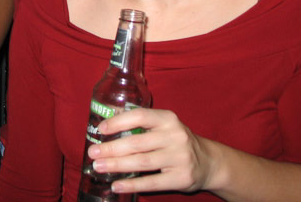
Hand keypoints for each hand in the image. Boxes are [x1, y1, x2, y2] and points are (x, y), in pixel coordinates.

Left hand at [87, 108, 213, 194]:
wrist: (208, 162)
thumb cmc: (176, 141)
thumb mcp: (165, 126)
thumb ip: (143, 125)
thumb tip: (107, 125)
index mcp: (168, 119)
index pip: (140, 116)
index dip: (118, 122)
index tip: (100, 129)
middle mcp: (175, 136)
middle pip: (137, 143)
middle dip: (112, 149)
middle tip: (93, 153)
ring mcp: (179, 158)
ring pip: (142, 162)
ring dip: (117, 166)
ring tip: (99, 167)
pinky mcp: (181, 178)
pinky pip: (152, 182)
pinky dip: (132, 184)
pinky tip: (116, 185)